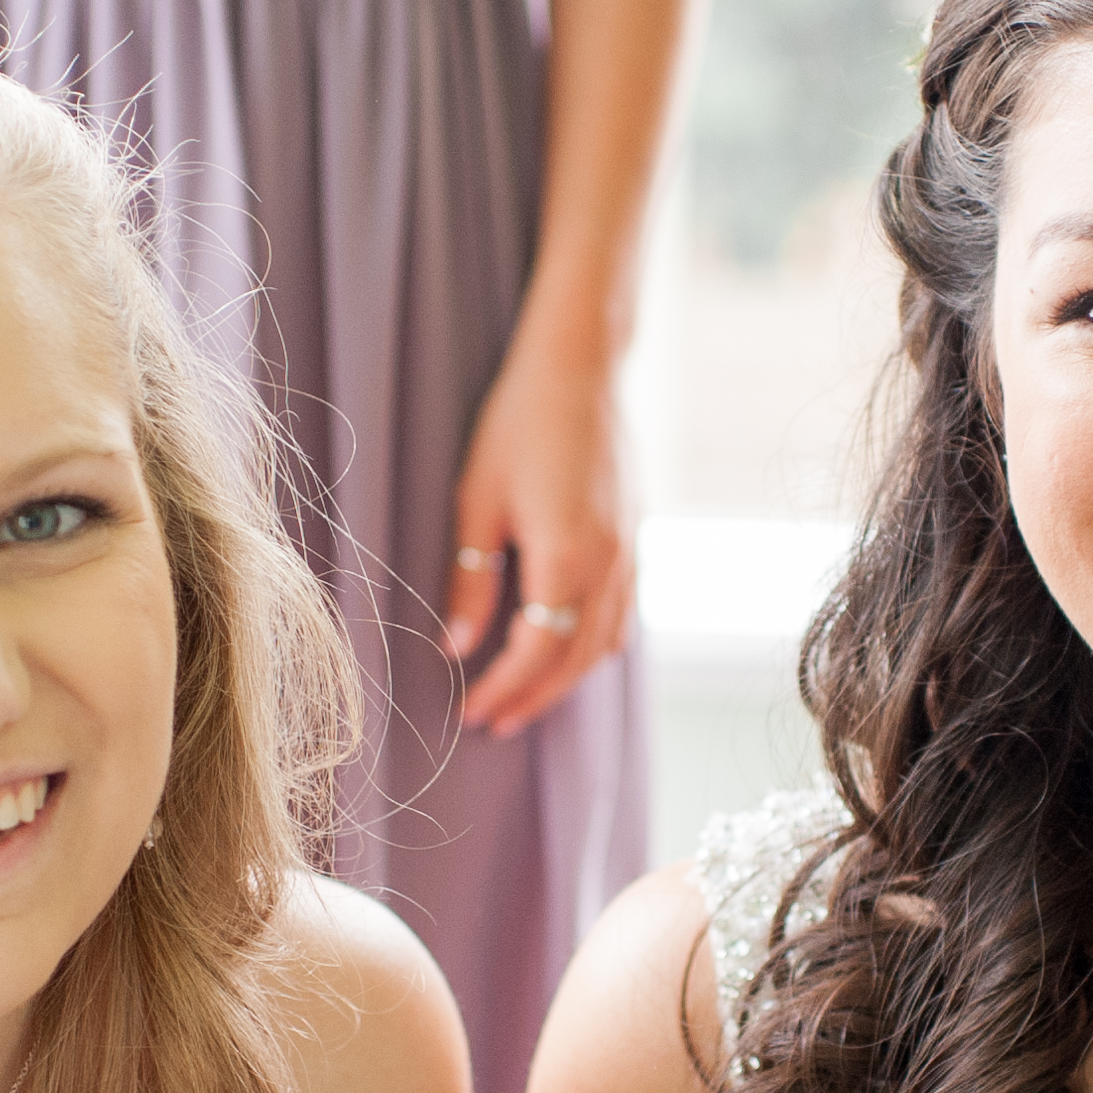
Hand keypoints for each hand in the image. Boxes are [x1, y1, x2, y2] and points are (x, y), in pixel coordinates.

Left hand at [443, 327, 633, 735]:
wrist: (579, 369)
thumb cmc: (518, 425)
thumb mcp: (477, 501)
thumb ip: (472, 581)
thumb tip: (456, 646)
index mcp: (566, 559)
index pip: (535, 653)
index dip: (502, 689)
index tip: (471, 711)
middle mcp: (608, 565)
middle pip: (574, 660)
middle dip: (533, 698)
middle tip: (494, 723)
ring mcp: (630, 553)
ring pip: (605, 642)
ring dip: (565, 678)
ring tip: (526, 698)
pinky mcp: (635, 538)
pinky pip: (622, 613)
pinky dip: (595, 645)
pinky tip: (571, 651)